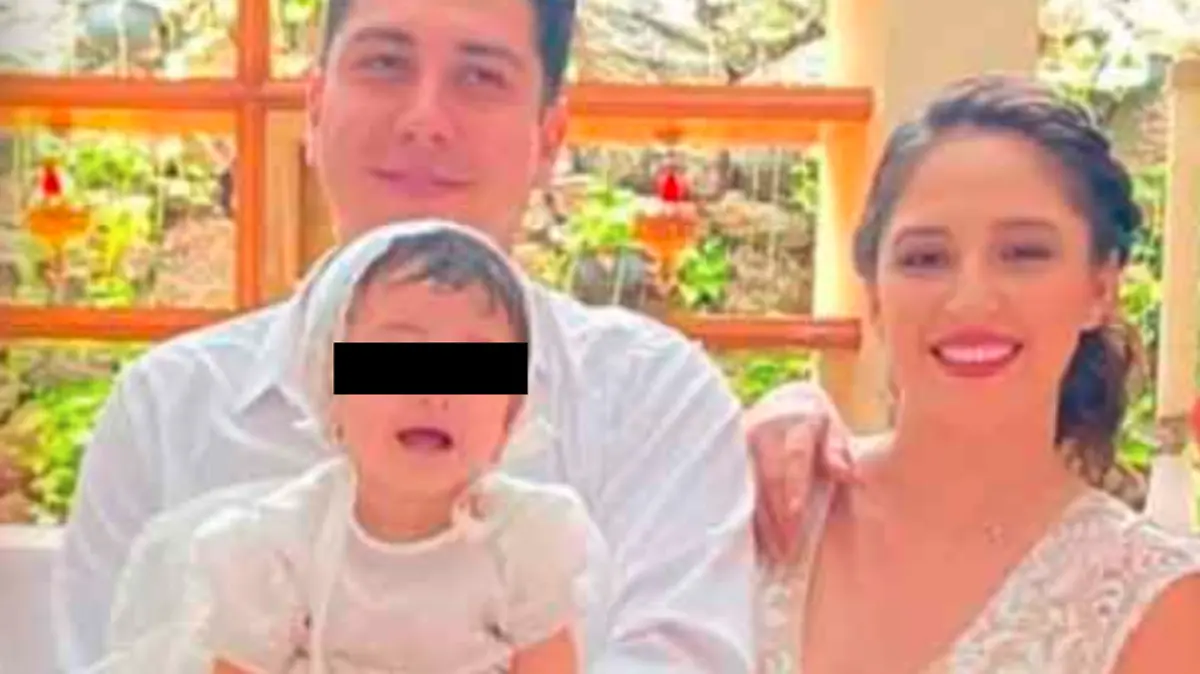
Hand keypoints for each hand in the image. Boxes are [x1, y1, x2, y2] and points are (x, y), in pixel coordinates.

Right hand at [744, 382, 858, 564]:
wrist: (777, 407)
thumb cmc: (811, 426)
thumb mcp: (830, 430)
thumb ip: (838, 451)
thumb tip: (850, 475)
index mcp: (794, 422)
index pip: (794, 456)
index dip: (793, 485)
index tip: (796, 513)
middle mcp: (763, 430)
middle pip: (769, 476)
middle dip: (778, 514)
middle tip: (787, 549)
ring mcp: (740, 446)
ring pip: (748, 486)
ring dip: (760, 520)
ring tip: (773, 552)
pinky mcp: (727, 460)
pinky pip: (733, 490)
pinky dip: (743, 515)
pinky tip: (751, 539)